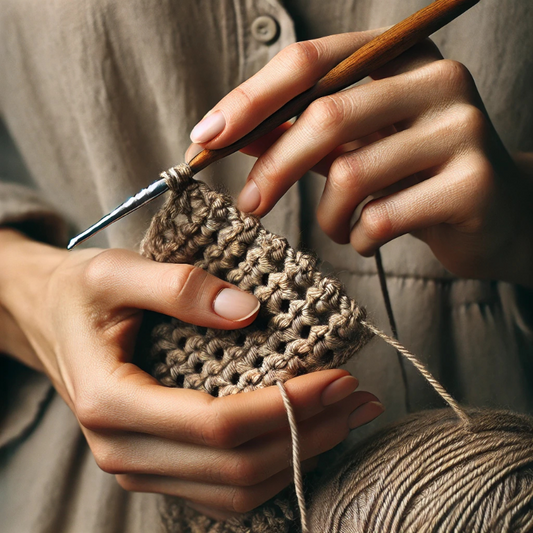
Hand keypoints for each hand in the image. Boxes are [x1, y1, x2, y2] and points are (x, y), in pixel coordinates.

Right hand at [0, 229, 382, 515]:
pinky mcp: (156, 464)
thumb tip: (248, 311)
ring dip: (298, 457)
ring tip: (347, 418)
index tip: (338, 377)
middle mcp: (122, 449)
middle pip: (234, 465)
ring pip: (234, 488)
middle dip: (306, 434)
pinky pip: (222, 488)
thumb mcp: (115, 272)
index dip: (286, 405)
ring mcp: (139, 465)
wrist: (47, 317)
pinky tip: (305, 437)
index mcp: (112, 402)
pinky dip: (271, 468)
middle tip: (357, 398)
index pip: (218, 424)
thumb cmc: (79, 293)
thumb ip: (178, 287)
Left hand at [187, 31, 532, 286]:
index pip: (312, 62)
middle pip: (327, 116)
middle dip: (274, 168)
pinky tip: (369, 238)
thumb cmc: (413, 176)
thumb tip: (230, 132)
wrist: (497, 214)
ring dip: (327, 215)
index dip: (251, 99)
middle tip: (249, 204)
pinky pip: (383, 217)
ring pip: (353, 175)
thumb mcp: (354, 146)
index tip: (206, 139)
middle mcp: (438, 80)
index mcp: (402, 58)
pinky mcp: (473, 185)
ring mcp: (462, 129)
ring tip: (337, 227)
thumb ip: (298, 133)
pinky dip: (359, 237)